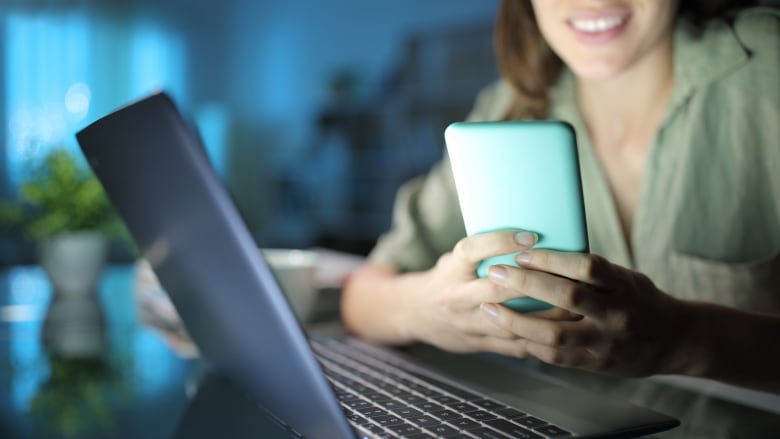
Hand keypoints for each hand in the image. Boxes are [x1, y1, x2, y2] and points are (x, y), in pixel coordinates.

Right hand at [403, 231, 578, 352]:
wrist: (415, 313)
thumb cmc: (446, 277)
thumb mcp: (455, 258)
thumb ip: (485, 252)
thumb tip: (533, 233)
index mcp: (451, 269)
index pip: (472, 251)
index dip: (501, 242)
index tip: (531, 236)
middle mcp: (456, 296)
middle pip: (495, 290)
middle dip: (533, 284)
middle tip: (567, 274)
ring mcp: (467, 324)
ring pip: (509, 322)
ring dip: (543, 315)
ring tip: (573, 305)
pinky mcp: (478, 344)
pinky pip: (513, 346)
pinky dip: (539, 339)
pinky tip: (562, 330)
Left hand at [481, 250, 687, 376]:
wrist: (673, 341)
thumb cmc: (639, 299)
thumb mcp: (624, 277)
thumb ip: (590, 271)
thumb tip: (542, 250)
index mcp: (624, 287)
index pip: (587, 267)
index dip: (553, 259)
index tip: (523, 252)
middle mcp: (616, 315)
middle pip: (567, 298)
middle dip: (527, 284)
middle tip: (497, 272)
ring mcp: (605, 343)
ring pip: (554, 335)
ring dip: (517, 321)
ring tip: (489, 308)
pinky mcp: (596, 364)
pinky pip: (555, 357)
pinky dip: (529, 344)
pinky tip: (508, 332)